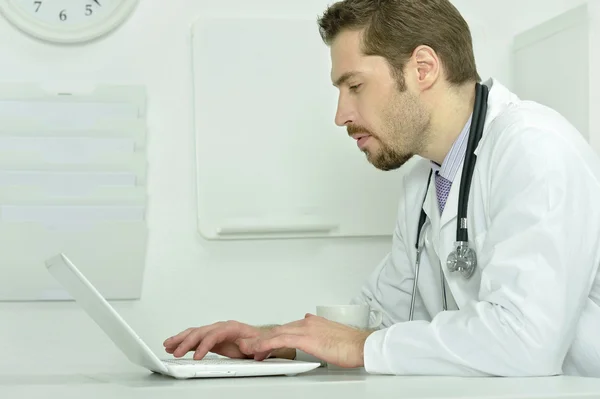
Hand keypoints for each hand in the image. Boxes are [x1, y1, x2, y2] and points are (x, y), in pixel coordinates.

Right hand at [163, 320, 268, 359]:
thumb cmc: (259, 341)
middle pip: (201, 332)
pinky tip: (174, 345)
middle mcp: (221, 327)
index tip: (196, 356)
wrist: (261, 340)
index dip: (204, 345)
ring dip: (181, 339)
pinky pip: (195, 338)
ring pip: (195, 333)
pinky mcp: (212, 339)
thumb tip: (245, 346)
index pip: (214, 334)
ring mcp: (215, 332)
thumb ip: (253, 345)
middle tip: (176, 353)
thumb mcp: (259, 344)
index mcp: (231, 327)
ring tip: (168, 345)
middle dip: (187, 342)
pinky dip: (184, 342)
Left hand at [242, 313, 373, 367]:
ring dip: (259, 342)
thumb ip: (319, 329)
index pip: (286, 328)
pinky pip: (281, 341)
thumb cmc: (351, 344)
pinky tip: (259, 350)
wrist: (362, 345)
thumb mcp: (332, 334)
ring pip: (276, 334)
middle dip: (262, 337)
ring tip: (248, 348)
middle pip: (278, 329)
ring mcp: (306, 330)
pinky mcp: (306, 339)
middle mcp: (307, 323)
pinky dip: (267, 345)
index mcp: (312, 322)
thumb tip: (310, 322)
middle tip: (248, 344)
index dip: (272, 336)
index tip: (262, 343)